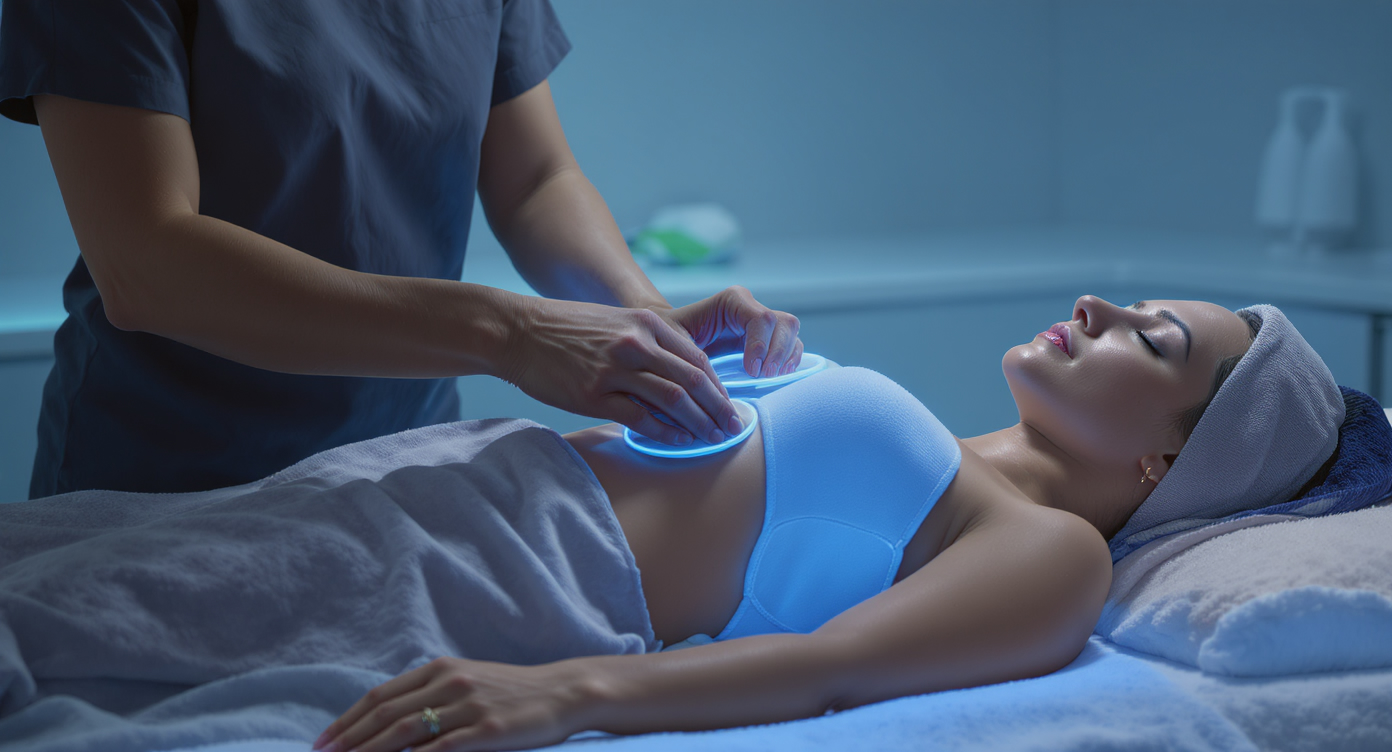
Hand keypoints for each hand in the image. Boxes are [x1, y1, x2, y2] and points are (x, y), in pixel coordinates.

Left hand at [313, 657, 598, 751]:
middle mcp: (450, 683)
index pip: (381, 696)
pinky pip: (443, 749)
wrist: (563, 692)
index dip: (348, 720)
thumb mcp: (467, 681)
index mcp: (440, 669)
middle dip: (350, 740)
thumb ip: (430, 695)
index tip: (323, 742)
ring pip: (407, 733)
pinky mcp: (489, 731)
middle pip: (386, 715)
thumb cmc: (512, 691)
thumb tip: (388, 720)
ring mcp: (469, 706)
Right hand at [500, 297, 741, 445]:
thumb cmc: (568, 329)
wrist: (518, 331)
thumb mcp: (616, 321)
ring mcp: (614, 369)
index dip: (719, 386)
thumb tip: (681, 373)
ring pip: (673, 400)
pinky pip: (640, 418)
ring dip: (698, 423)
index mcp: (646, 323)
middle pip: (693, 380)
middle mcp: (635, 344)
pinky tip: (678, 442)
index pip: (697, 358)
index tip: (728, 405)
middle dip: (718, 408)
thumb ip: (651, 341)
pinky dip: (664, 432)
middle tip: (732, 428)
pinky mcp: (593, 394)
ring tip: (712, 440)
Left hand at [664, 286, 802, 377]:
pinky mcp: (766, 339)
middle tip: (764, 376)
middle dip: (778, 352)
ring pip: (791, 332)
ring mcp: (761, 323)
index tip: (751, 371)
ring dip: (786, 357)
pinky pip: (791, 345)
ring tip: (769, 377)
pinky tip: (775, 376)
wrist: (667, 337)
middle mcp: (750, 307)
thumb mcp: (674, 342)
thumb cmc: (668, 337)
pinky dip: (790, 361)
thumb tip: (711, 385)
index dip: (761, 345)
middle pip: (783, 323)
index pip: (761, 319)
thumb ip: (692, 357)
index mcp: (732, 301)